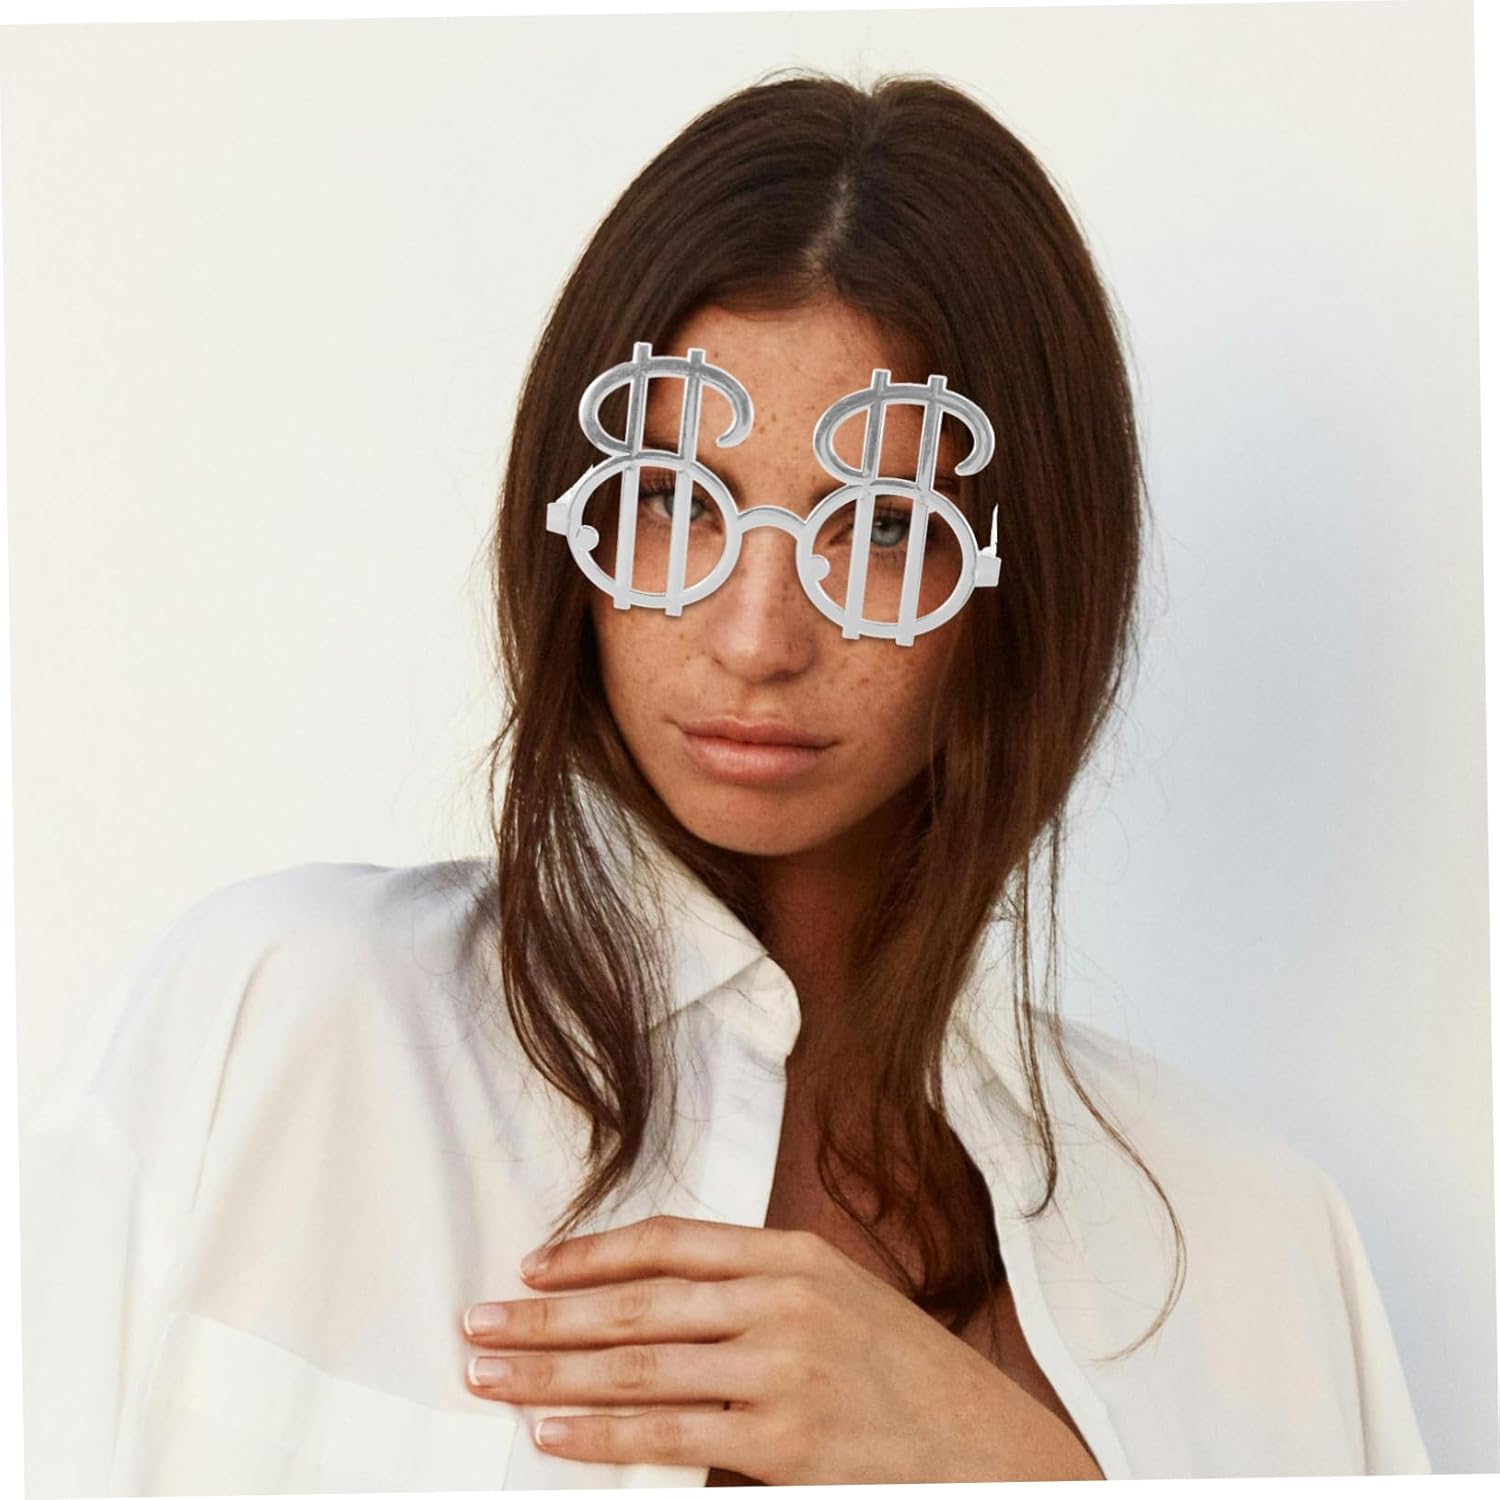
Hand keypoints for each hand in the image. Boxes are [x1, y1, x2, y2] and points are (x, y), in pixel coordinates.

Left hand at [460, 1213, 1101, 1482]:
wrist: (992, 1445)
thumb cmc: (907, 1373)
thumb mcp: (839, 1299)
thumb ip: (755, 1290)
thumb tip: (653, 1302)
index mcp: (793, 1255)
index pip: (668, 1241)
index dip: (591, 1254)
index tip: (532, 1268)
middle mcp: (783, 1301)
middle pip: (635, 1306)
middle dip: (544, 1317)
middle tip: (476, 1324)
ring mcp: (784, 1371)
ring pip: (638, 1368)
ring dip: (550, 1372)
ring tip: (491, 1374)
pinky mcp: (786, 1441)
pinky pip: (671, 1435)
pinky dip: (601, 1434)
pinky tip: (551, 1431)